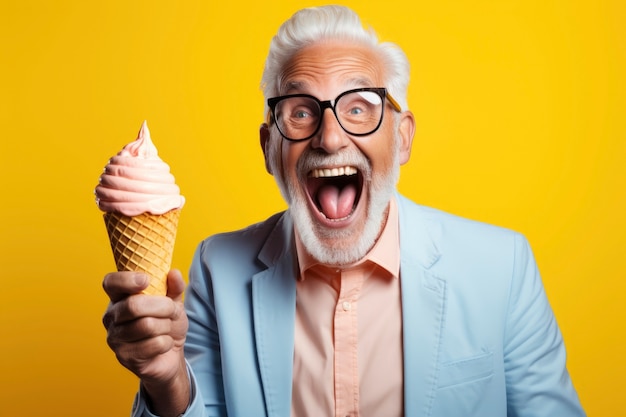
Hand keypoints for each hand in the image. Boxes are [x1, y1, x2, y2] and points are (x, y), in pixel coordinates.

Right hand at [102, 270, 189, 415]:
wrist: (170, 355)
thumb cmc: (166, 324)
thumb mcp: (174, 302)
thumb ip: (174, 287)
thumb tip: (174, 273)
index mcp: (119, 298)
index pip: (110, 283)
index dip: (126, 280)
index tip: (146, 280)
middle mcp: (111, 317)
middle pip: (133, 305)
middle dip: (163, 306)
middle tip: (172, 310)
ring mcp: (115, 338)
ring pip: (146, 326)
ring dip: (166, 326)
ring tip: (167, 327)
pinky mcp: (125, 357)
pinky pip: (154, 345)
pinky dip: (167, 342)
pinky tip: (164, 343)